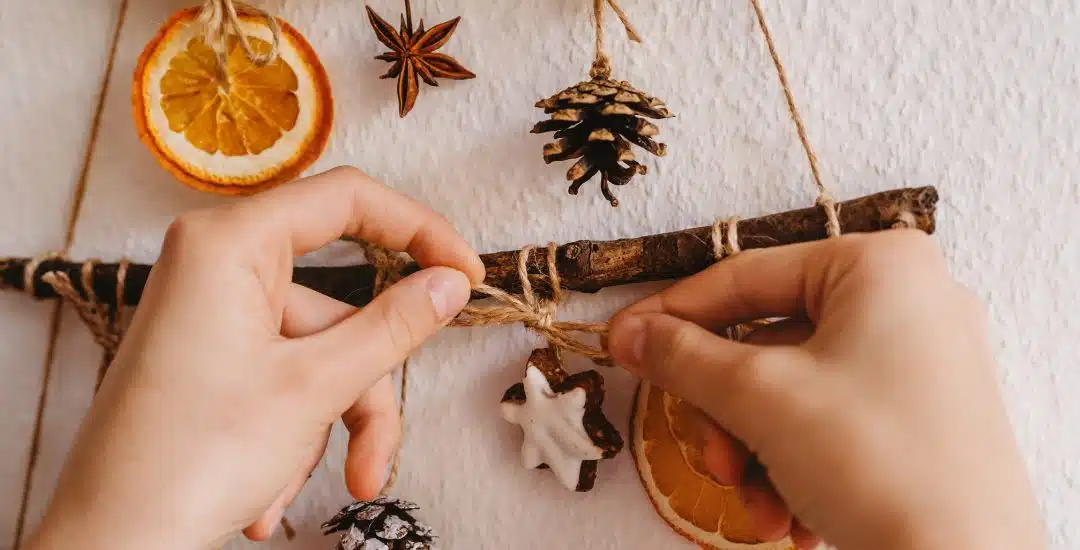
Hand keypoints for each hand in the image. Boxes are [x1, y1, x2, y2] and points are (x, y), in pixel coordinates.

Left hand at [25, 167, 484, 549]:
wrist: (110, 543)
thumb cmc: (186, 460)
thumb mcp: (315, 387)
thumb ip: (394, 325)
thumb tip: (449, 282)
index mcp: (229, 244)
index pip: (348, 199)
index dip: (420, 230)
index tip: (466, 273)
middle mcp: (216, 266)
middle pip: (339, 304)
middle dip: (365, 384)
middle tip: (383, 444)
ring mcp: (212, 313)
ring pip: (319, 353)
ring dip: (333, 423)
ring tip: (333, 484)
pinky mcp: (212, 355)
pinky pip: (286, 376)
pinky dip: (297, 432)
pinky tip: (269, 495)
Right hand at [607, 230, 1045, 549]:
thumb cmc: (881, 463)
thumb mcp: (761, 397)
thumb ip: (683, 355)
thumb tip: (630, 333)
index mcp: (878, 266)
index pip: (744, 277)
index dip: (672, 314)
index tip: (621, 343)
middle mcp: (904, 301)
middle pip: (763, 344)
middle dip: (727, 416)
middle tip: (713, 461)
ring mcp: (915, 361)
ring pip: (788, 393)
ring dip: (754, 454)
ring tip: (758, 508)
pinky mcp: (916, 415)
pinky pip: (826, 423)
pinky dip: (793, 468)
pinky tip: (792, 518)